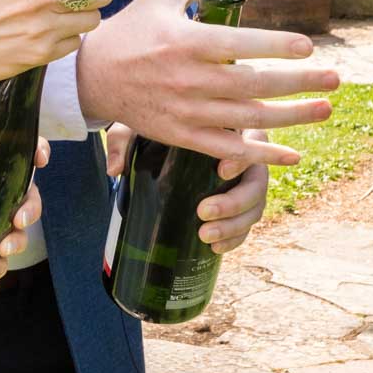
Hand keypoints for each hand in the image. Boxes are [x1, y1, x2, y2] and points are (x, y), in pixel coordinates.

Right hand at [77, 0, 336, 168]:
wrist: (93, 76)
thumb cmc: (132, 28)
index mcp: (186, 41)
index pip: (240, 44)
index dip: (277, 46)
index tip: (309, 47)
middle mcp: (190, 79)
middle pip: (254, 85)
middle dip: (299, 83)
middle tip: (336, 79)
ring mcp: (187, 111)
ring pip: (248, 119)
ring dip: (292, 117)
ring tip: (325, 108)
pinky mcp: (182, 135)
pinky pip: (228, 148)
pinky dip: (262, 155)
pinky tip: (294, 153)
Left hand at [105, 125, 270, 254]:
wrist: (167, 138)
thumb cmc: (160, 126)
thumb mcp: (140, 126)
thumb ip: (124, 139)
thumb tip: (115, 170)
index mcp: (232, 129)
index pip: (249, 141)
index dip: (241, 158)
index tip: (221, 170)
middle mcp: (247, 157)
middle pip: (257, 182)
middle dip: (233, 202)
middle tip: (202, 211)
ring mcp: (247, 183)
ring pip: (255, 207)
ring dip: (233, 225)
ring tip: (204, 235)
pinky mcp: (241, 205)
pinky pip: (247, 225)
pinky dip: (235, 238)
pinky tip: (215, 247)